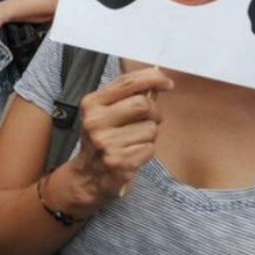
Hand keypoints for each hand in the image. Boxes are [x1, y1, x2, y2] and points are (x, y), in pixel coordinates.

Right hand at [50, 67, 171, 211]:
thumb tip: (157, 77)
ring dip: (149, 135)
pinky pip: (149, 148)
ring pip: (150, 128)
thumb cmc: (103, 138)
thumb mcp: (105, 111)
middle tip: (149, 120)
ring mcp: (105, 142)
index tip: (166, 83)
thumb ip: (126, 94)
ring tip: (134, 141)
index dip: (152, 78)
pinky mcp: (118, 162)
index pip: (127, 82)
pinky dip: (146, 151)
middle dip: (154, 112)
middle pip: (143, 104)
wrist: (88, 176)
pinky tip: (133, 154)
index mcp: (92, 103)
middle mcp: (95, 121)